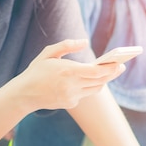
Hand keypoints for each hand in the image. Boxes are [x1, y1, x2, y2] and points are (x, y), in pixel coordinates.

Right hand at [10, 39, 124, 110]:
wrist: (24, 94)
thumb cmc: (36, 70)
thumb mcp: (48, 53)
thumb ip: (67, 45)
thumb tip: (85, 42)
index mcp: (67, 71)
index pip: (96, 72)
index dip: (110, 69)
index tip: (119, 64)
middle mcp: (71, 85)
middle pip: (99, 81)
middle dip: (112, 74)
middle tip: (121, 67)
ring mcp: (71, 97)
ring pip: (95, 89)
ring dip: (103, 81)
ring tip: (109, 72)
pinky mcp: (70, 103)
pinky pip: (84, 94)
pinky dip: (88, 86)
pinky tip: (90, 80)